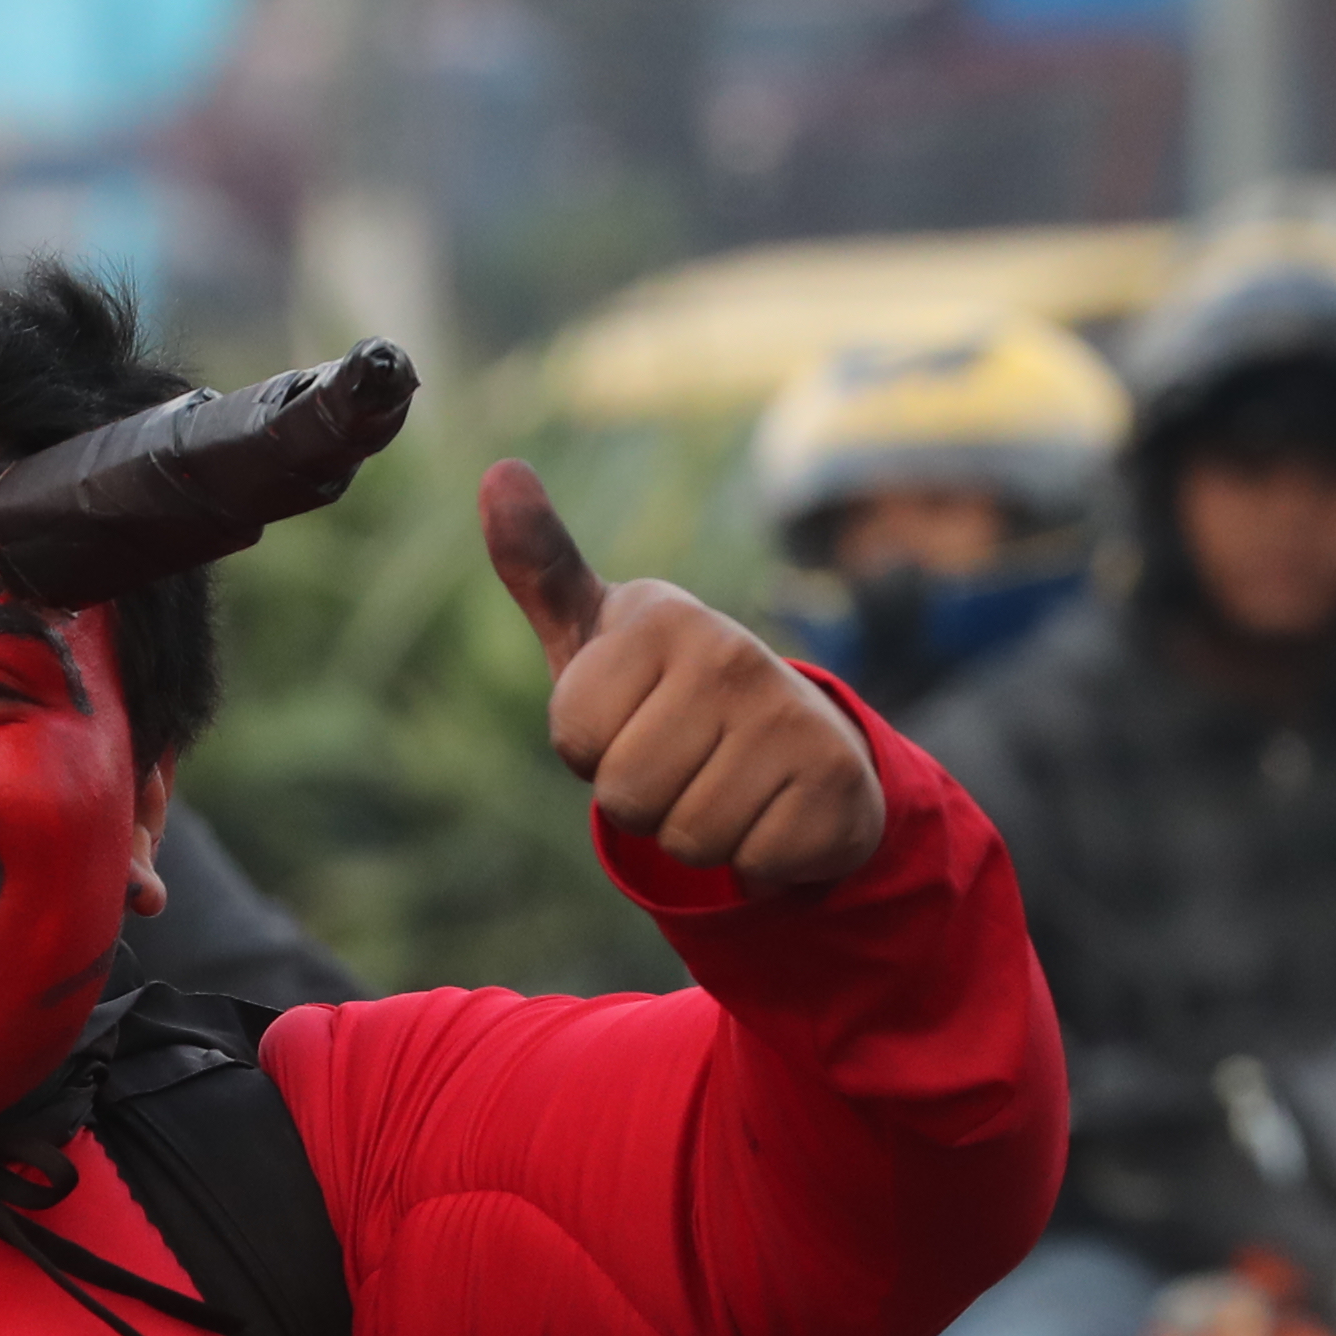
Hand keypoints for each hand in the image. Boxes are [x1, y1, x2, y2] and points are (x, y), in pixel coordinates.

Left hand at [485, 463, 886, 895]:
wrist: (797, 742)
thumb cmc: (668, 690)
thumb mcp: (596, 635)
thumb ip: (540, 566)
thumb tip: (499, 471)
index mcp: (666, 620)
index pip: (574, 737)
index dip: (589, 751)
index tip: (629, 720)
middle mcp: (735, 655)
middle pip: (626, 795)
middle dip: (640, 801)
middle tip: (678, 762)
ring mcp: (793, 719)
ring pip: (688, 838)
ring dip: (694, 832)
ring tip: (722, 785)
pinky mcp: (836, 784)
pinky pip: (751, 863)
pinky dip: (754, 858)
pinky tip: (771, 811)